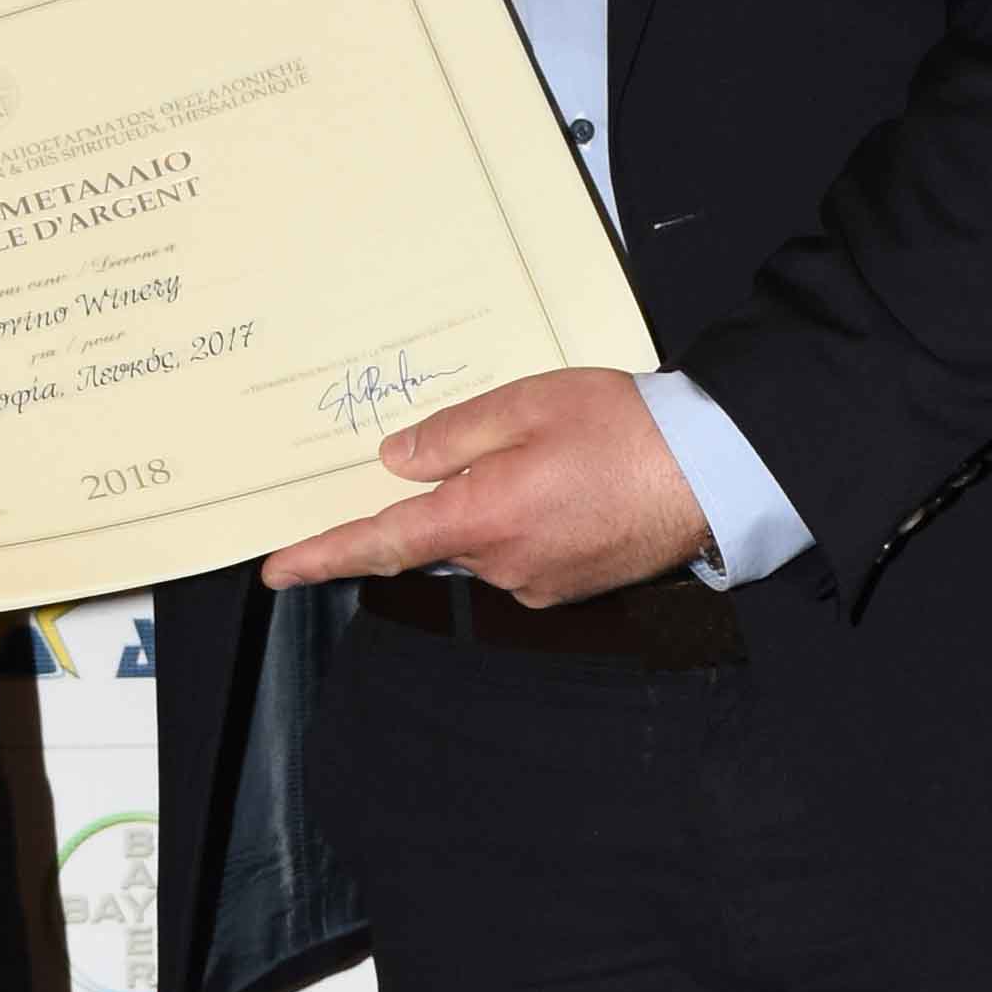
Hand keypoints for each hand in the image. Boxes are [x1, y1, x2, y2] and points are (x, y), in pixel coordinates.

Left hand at [264, 368, 713, 607]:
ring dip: (492, 503)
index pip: (379, 543)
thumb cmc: (625, 429)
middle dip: (447, 495)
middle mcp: (501, 565)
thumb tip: (395, 461)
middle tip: (496, 444)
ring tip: (551, 455)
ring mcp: (537, 583)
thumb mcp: (526, 404)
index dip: (322, 556)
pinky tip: (566, 484)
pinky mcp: (569, 587)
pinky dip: (526, 519)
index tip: (277, 570)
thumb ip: (452, 435)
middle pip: (437, 536)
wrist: (713, 472)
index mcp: (480, 518)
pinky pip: (521, 552)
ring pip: (481, 542)